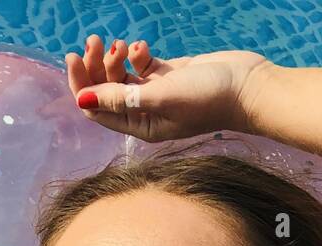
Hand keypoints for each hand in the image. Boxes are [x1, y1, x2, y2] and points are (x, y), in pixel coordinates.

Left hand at [64, 35, 272, 142]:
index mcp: (141, 126)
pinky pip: (140, 65)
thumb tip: (81, 100)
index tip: (74, 58)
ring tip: (121, 43)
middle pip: (106, 90)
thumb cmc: (207, 99)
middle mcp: (146, 113)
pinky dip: (136, 54)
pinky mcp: (169, 76)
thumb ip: (119, 99)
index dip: (81, 85)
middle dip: (96, 66)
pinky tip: (142, 46)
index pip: (98, 109)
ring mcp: (157, 94)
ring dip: (114, 57)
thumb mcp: (159, 97)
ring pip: (121, 76)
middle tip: (94, 42)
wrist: (247, 87)